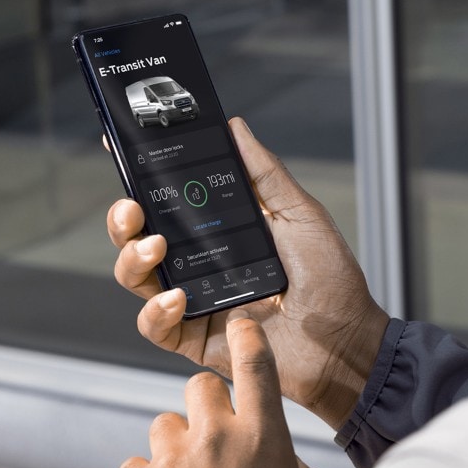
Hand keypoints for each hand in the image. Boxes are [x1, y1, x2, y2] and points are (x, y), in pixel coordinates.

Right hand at [107, 117, 389, 428]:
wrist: (346, 340)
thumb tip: (235, 127)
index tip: (122, 149)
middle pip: (137, 237)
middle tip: (133, 208)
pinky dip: (156, 311)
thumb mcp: (300, 215)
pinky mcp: (195, 337)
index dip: (140, 178)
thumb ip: (265, 174)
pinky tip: (176, 297)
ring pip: (136, 278)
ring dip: (132, 259)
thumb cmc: (330, 278)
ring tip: (155, 247)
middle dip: (123, 220)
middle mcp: (198, 262)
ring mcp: (193, 300)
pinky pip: (155, 326)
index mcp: (218, 230)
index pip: (167, 200)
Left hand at [118, 311, 329, 467]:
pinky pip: (134, 465)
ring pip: (163, 425)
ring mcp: (174, 462)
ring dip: (174, 449)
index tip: (241, 326)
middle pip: (199, 386)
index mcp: (263, 437)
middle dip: (204, 408)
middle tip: (215, 442)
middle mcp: (217, 440)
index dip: (247, 337)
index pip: (256, 363)